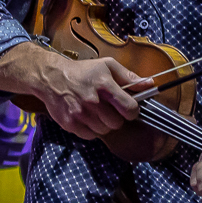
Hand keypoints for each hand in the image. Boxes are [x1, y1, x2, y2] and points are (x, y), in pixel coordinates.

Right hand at [35, 54, 153, 137]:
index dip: (132, 111)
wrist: (51, 78)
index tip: (128, 108)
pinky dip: (91, 130)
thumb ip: (129, 76)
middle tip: (109, 109)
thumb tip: (150, 84)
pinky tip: (87, 118)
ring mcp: (80, 114)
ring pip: (104, 131)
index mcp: (104, 85)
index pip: (129, 109)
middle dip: (116, 118)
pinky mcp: (70, 123)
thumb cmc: (82, 71)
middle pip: (117, 123)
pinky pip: (90, 136)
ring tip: (96, 112)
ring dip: (104, 124)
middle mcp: (92, 101)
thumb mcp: (107, 66)